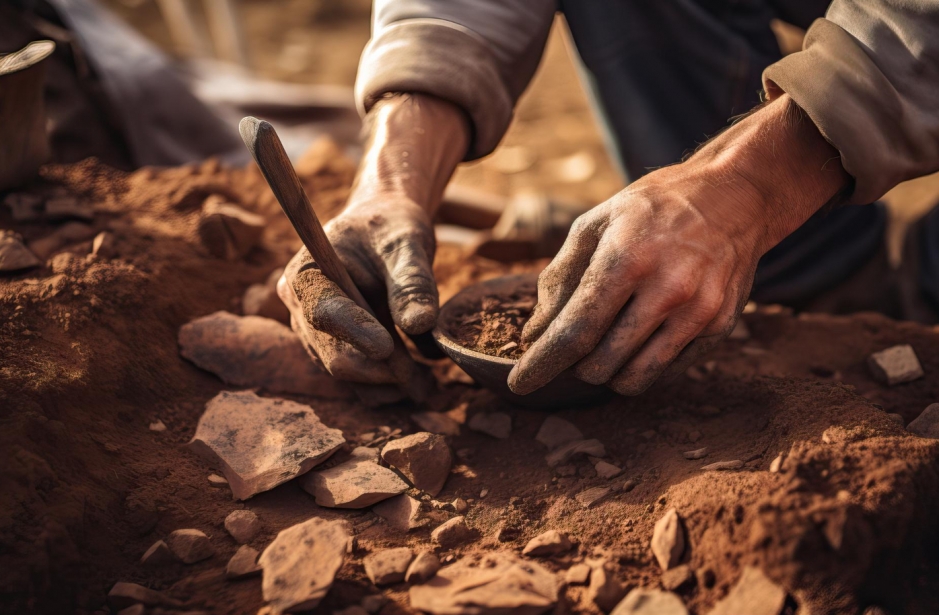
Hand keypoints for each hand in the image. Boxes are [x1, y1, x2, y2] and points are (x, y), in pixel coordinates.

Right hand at [278, 196, 436, 383]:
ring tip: (429, 384)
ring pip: (348, 375)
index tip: (388, 347)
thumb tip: (419, 324)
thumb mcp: (407, 243)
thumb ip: (412, 280)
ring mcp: (315, 334)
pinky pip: (357, 381)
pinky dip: (388, 387)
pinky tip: (419, 382)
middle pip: (334, 355)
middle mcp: (302, 308)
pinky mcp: (334, 350)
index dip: (355, 332)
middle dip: (381, 369)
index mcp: (306, 273)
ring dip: (388, 385)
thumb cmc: (390, 228)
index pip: (324, 311)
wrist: (384, 230)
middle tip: (426, 380)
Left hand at [508, 95, 850, 395]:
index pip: (575, 331)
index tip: (520, 384)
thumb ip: (559, 279)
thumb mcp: (595, 223)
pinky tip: (643, 331)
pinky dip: (642, 362)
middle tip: (575, 341)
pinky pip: (665, 370)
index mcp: (627, 259)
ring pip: (633, 378)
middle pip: (600, 364)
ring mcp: (698, 312)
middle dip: (574, 363)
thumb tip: (534, 334)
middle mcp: (667, 289)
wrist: (736, 197)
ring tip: (606, 341)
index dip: (542, 364)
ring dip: (607, 371)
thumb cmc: (653, 209)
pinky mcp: (719, 327)